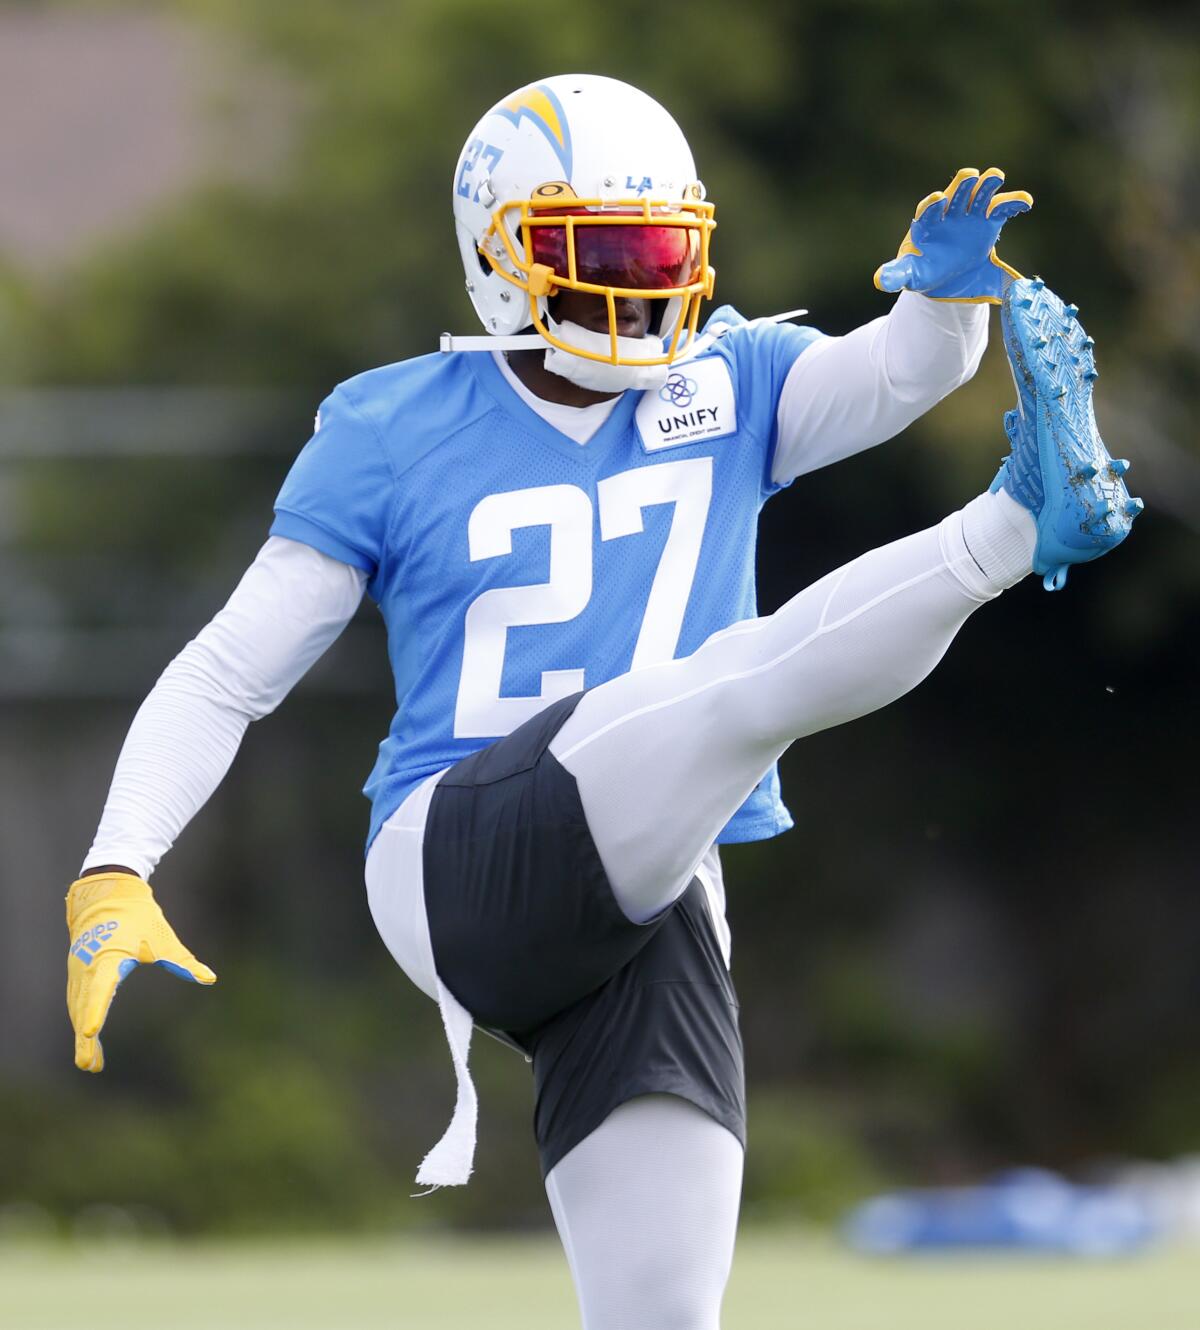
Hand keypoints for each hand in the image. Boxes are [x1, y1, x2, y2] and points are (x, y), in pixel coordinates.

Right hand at [66, 871, 215, 1071]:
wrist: (109, 895)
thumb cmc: (139, 917)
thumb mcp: (163, 939)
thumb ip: (183, 961)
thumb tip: (210, 978)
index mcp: (108, 957)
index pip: (100, 988)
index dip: (95, 1010)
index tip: (90, 1032)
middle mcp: (88, 966)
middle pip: (83, 1007)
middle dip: (85, 1039)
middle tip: (90, 1066)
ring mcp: (79, 970)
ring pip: (78, 1007)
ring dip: (81, 1034)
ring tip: (91, 1063)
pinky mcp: (78, 972)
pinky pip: (77, 1000)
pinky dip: (81, 1020)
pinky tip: (89, 1040)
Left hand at [874, 167, 1032, 303]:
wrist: (945, 275)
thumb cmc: (923, 270)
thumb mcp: (909, 274)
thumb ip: (896, 275)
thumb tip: (879, 280)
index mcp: (926, 224)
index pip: (927, 211)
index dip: (931, 205)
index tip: (936, 201)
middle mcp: (949, 213)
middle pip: (955, 194)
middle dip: (961, 186)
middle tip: (969, 175)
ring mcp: (970, 214)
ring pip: (979, 194)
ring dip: (986, 185)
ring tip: (996, 176)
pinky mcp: (989, 220)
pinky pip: (1002, 208)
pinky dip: (1013, 203)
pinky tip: (1025, 202)